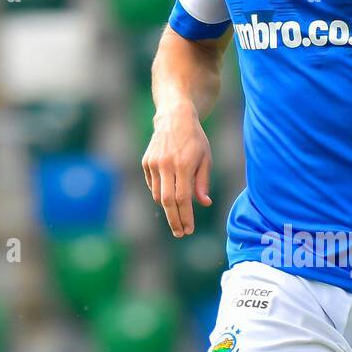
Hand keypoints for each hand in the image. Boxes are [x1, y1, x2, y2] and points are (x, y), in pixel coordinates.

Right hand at [142, 103, 212, 235]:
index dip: (185, 216)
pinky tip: (169, 196)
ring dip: (168, 209)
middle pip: (167, 201)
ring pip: (158, 195)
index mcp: (183, 165)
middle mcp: (166, 165)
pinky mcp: (146, 162)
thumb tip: (204, 204)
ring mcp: (153, 163)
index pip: (183, 198)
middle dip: (174, 220)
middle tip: (180, 233)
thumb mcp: (205, 159)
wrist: (174, 118)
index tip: (189, 229)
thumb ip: (203, 182)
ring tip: (178, 217)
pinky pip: (153, 185)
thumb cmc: (195, 140)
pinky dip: (160, 194)